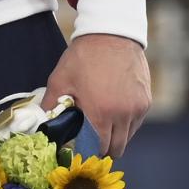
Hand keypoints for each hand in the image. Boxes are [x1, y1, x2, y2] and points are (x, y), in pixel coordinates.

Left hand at [44, 33, 150, 155]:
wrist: (111, 35)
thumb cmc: (83, 58)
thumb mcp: (59, 80)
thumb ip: (50, 105)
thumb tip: (42, 121)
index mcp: (100, 113)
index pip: (98, 148)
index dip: (88, 152)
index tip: (80, 150)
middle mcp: (123, 114)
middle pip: (117, 147)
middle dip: (102, 149)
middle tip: (90, 143)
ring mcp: (138, 108)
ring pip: (128, 137)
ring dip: (116, 137)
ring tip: (100, 127)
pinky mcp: (146, 101)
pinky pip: (136, 123)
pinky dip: (126, 125)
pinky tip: (112, 115)